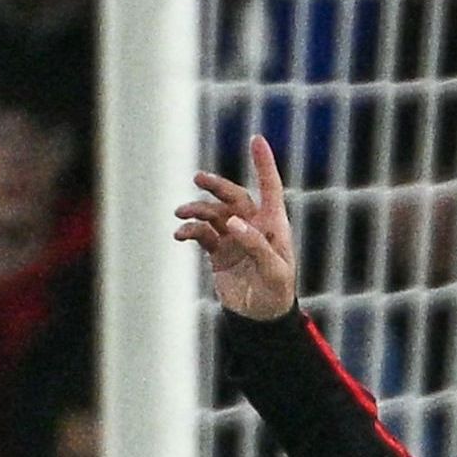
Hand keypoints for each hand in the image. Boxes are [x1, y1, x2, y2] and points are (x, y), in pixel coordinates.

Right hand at [175, 135, 300, 321]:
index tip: (257, 139)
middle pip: (233, 196)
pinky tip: (180, 234)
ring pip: (212, 214)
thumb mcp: (275, 271)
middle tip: (198, 179)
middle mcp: (252, 226)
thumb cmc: (277, 292)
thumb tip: (232, 222)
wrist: (260, 317)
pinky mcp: (218, 251)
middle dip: (216, 185)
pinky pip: (201, 234)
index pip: (270, 187)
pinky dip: (189, 231)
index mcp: (274, 225)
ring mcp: (233, 237)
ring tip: (181, 213)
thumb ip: (256, 245)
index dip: (264, 164)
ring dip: (196, 210)